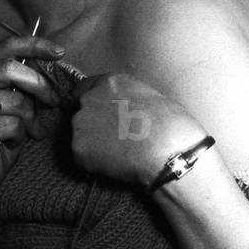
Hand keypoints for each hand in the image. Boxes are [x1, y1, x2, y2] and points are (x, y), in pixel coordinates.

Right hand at [0, 36, 64, 196]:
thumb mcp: (12, 102)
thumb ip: (23, 83)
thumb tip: (53, 64)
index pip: (6, 46)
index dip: (34, 45)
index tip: (59, 52)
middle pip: (9, 68)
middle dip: (38, 84)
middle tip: (53, 100)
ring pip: (15, 101)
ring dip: (29, 119)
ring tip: (27, 131)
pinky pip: (12, 125)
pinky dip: (20, 136)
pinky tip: (11, 143)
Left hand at [69, 72, 206, 187]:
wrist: (167, 150)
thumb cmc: (170, 125)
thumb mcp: (151, 97)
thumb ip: (128, 99)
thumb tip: (127, 110)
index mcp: (108, 82)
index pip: (84, 88)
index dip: (93, 104)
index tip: (100, 116)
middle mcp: (89, 98)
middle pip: (81, 113)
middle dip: (93, 125)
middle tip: (114, 139)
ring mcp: (80, 123)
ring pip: (80, 136)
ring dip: (93, 145)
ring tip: (118, 154)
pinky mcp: (78, 148)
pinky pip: (82, 158)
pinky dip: (94, 163)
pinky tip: (115, 165)